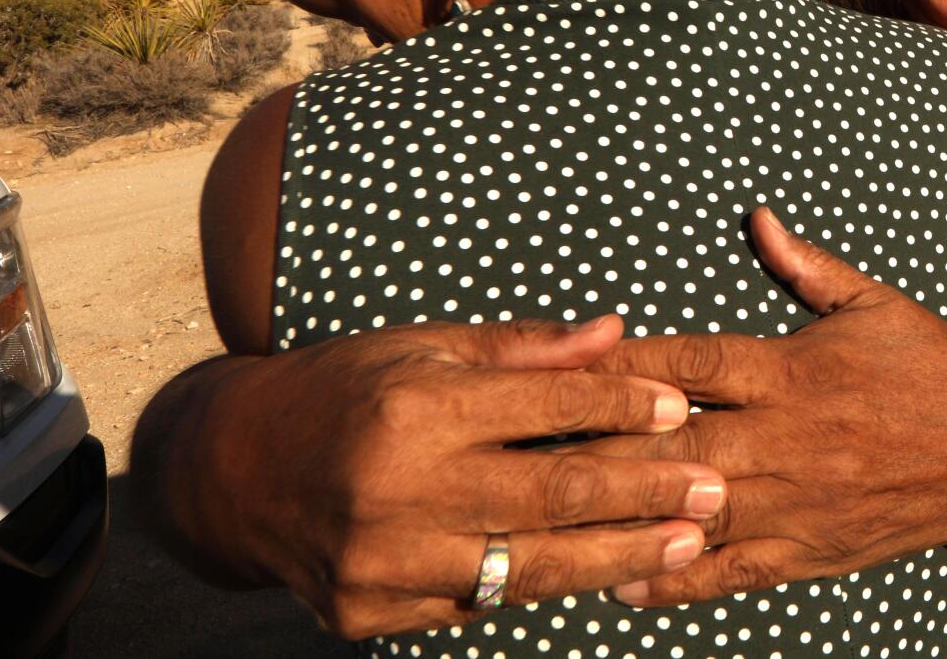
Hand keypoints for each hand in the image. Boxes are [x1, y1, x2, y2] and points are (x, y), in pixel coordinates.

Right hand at [153, 316, 729, 637]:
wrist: (231, 473)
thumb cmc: (346, 389)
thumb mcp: (426, 347)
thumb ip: (524, 350)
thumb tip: (617, 334)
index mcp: (415, 406)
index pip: (545, 405)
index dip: (621, 404)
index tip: (682, 405)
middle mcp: (397, 487)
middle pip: (552, 493)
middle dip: (645, 491)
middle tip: (715, 487)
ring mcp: (383, 561)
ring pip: (528, 565)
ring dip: (617, 556)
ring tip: (685, 544)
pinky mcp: (371, 613)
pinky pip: (479, 602)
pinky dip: (542, 585)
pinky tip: (603, 573)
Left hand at [579, 209, 946, 606]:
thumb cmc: (934, 371)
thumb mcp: (876, 304)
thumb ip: (806, 267)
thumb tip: (756, 218)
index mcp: (797, 370)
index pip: (692, 363)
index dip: (625, 363)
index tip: (566, 362)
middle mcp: (790, 438)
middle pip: (673, 443)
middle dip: (602, 443)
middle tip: (531, 444)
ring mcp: (797, 502)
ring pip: (690, 511)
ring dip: (623, 514)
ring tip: (552, 517)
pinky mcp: (809, 552)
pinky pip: (727, 571)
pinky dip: (672, 578)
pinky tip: (619, 577)